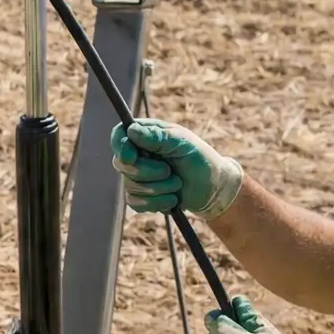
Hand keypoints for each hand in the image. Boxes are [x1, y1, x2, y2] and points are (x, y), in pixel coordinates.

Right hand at [110, 118, 243, 219]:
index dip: (120, 146)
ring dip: (158, 189)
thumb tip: (131, 130)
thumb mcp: (182, 143)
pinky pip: (135, 203)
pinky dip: (156, 203)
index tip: (131, 157)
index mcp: (146, 135)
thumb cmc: (201, 159)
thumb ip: (157, 136)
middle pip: (122, 164)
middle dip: (147, 172)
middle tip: (169, 171)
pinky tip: (172, 199)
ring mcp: (138, 177)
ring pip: (130, 186)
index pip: (120, 135)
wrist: (214, 189)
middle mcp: (138, 155)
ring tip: (177, 185)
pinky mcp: (141, 197)